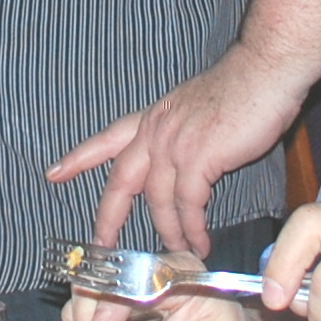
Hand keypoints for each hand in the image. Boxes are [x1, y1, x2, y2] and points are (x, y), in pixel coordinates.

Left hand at [47, 43, 304, 255]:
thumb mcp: (195, 107)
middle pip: (121, 181)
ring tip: (178, 250)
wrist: (266, 70)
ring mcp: (174, 144)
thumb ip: (181, 133)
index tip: (54, 173)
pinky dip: (192, 227)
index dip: (80, 158)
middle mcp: (156, 130)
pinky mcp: (198, 158)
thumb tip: (184, 159)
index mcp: (154, 116)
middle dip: (108, 216)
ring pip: (157, 200)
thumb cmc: (242, 87)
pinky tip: (199, 240)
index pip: (107, 139)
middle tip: (100, 244)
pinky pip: (188, 204)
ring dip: (169, 230)